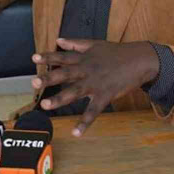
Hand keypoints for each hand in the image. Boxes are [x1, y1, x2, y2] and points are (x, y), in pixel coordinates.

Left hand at [32, 38, 158, 136]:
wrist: (139, 60)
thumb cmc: (116, 52)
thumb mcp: (95, 44)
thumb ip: (75, 43)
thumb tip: (58, 40)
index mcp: (83, 58)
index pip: (62, 57)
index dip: (48, 57)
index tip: (34, 58)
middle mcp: (87, 70)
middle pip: (65, 74)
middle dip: (49, 78)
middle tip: (34, 82)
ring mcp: (95, 84)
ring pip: (75, 92)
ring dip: (60, 99)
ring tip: (46, 105)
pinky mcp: (105, 95)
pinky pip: (93, 111)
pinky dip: (85, 122)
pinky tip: (76, 133)